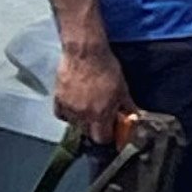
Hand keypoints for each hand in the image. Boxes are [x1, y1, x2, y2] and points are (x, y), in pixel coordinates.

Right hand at [53, 31, 137, 151]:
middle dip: (96, 129)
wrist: (85, 52)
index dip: (108, 136)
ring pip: (74, 125)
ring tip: (89, 109)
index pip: (102, 138)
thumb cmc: (106, 68)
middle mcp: (83, 114)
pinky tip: (75, 106)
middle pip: (88, 133)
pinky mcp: (58, 99)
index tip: (112, 131)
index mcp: (100, 114)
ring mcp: (69, 107)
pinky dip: (68, 114)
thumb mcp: (122, 89)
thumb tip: (133, 117)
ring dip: (82, 121)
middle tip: (101, 118)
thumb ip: (126, 107)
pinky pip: (62, 114)